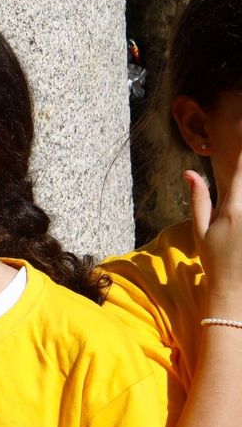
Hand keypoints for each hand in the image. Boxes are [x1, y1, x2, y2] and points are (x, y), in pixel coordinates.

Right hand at [189, 169, 241, 312]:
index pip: (241, 170)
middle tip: (232, 199)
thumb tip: (189, 172)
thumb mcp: (200, 230)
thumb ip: (198, 199)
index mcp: (233, 208)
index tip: (241, 136)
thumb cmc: (214, 261)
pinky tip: (239, 222)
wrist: (234, 289)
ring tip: (235, 214)